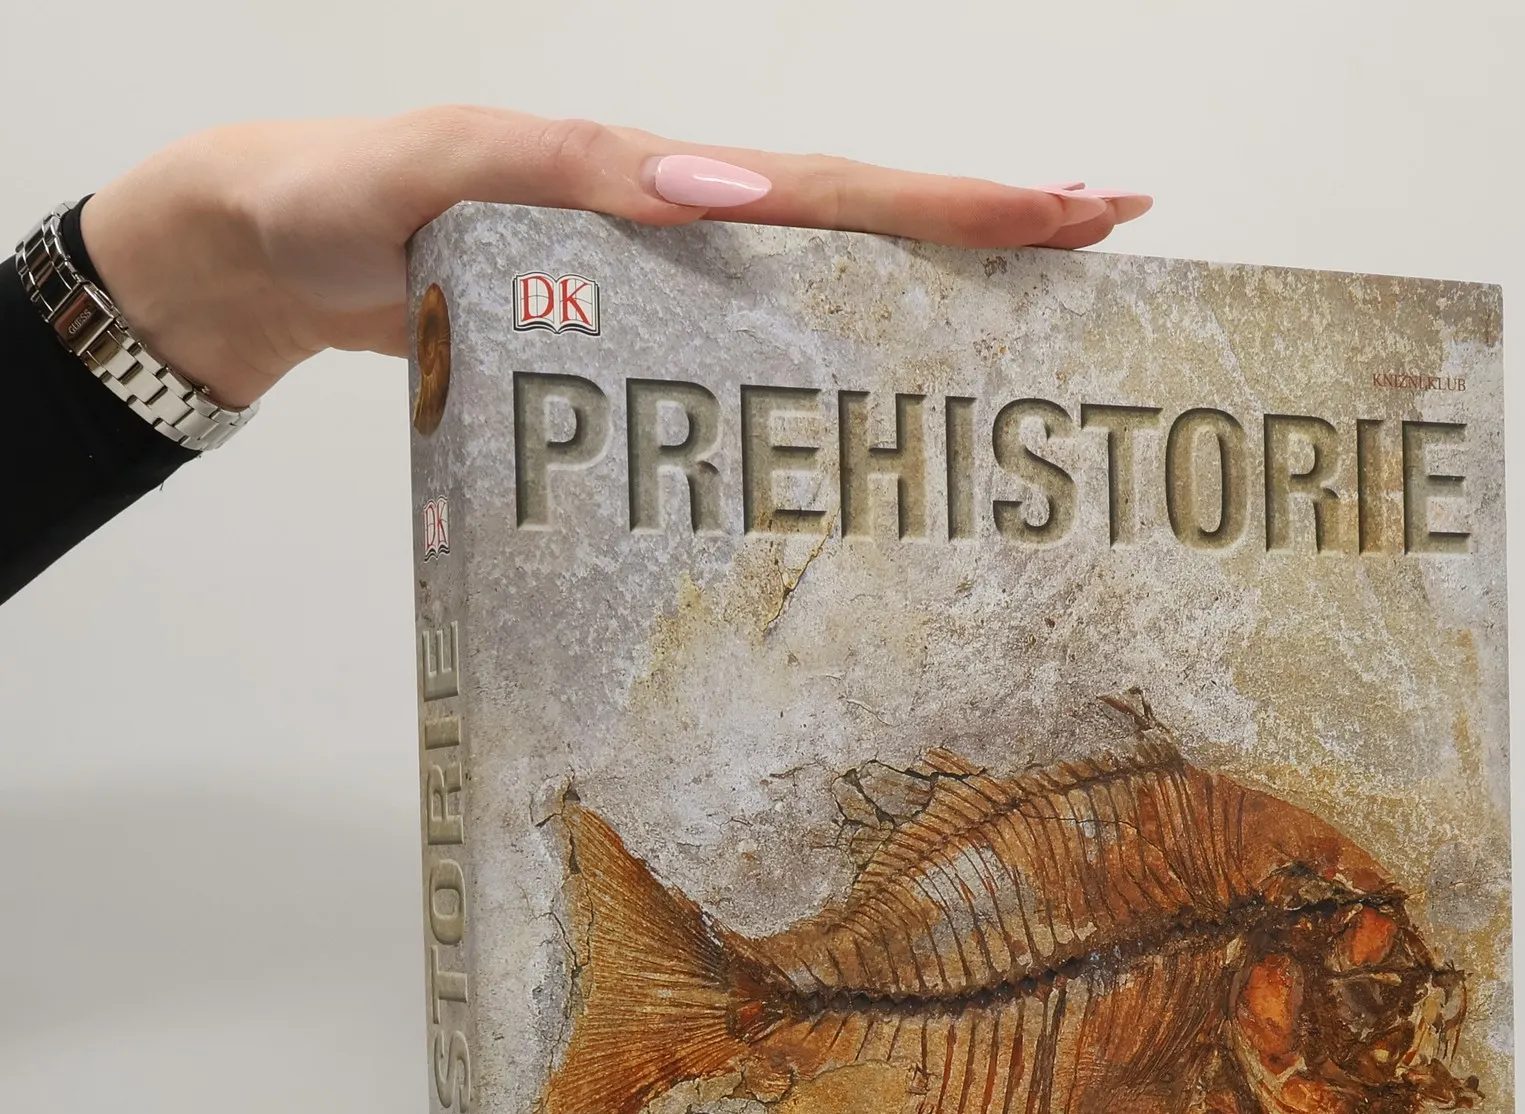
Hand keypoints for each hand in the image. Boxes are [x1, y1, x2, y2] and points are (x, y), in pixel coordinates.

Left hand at [78, 109, 1151, 410]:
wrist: (271, 249)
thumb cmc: (338, 202)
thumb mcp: (436, 169)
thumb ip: (564, 171)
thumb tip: (727, 188)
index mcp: (653, 181)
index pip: (832, 188)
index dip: (953, 201)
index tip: (1066, 206)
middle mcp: (678, 225)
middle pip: (860, 223)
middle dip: (986, 223)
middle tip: (1107, 232)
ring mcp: (661, 284)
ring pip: (823, 280)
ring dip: (932, 287)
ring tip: (1038, 303)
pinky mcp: (633, 338)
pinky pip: (756, 343)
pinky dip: (835, 352)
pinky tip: (879, 388)